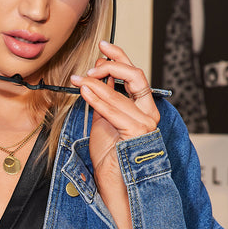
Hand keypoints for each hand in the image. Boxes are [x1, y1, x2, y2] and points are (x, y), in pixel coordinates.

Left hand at [70, 42, 160, 173]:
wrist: (114, 182)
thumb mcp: (103, 119)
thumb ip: (104, 98)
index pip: (134, 74)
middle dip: (113, 64)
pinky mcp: (137, 132)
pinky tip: (85, 91)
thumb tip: (97, 77)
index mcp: (142, 107)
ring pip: (120, 93)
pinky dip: (97, 98)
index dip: (120, 57)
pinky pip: (113, 110)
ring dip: (96, 83)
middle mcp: (148, 113)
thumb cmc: (109, 156)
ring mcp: (145, 122)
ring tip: (79, 80)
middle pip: (135, 76)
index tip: (103, 46)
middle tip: (93, 64)